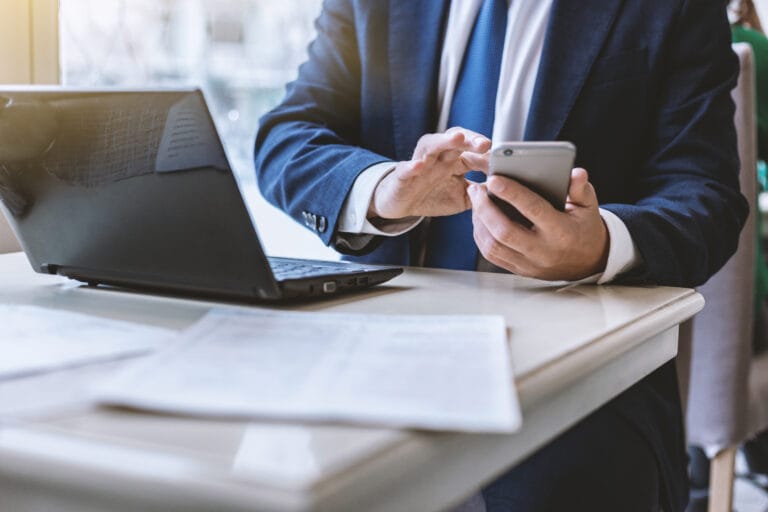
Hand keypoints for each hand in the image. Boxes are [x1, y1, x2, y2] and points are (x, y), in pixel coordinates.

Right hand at [369, 127, 490, 218]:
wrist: (401, 204)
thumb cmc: (433, 195)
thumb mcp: (463, 197)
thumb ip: (481, 193)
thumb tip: (505, 192)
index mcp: (454, 160)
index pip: (472, 149)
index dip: (486, 154)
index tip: (502, 160)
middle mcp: (438, 156)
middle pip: (455, 140)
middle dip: (471, 139)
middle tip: (486, 143)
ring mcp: (420, 163)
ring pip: (432, 145)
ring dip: (445, 141)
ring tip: (459, 139)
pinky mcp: (402, 174)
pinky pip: (406, 168)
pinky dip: (411, 166)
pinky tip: (418, 166)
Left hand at [468, 168, 608, 280]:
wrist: (588, 263)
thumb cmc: (585, 229)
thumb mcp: (588, 207)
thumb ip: (580, 189)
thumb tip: (576, 173)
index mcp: (561, 232)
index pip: (533, 210)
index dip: (512, 193)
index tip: (494, 179)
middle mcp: (543, 251)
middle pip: (504, 231)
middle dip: (485, 208)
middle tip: (476, 189)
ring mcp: (529, 263)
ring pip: (494, 246)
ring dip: (479, 222)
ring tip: (476, 202)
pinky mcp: (520, 270)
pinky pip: (492, 256)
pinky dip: (481, 237)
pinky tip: (479, 220)